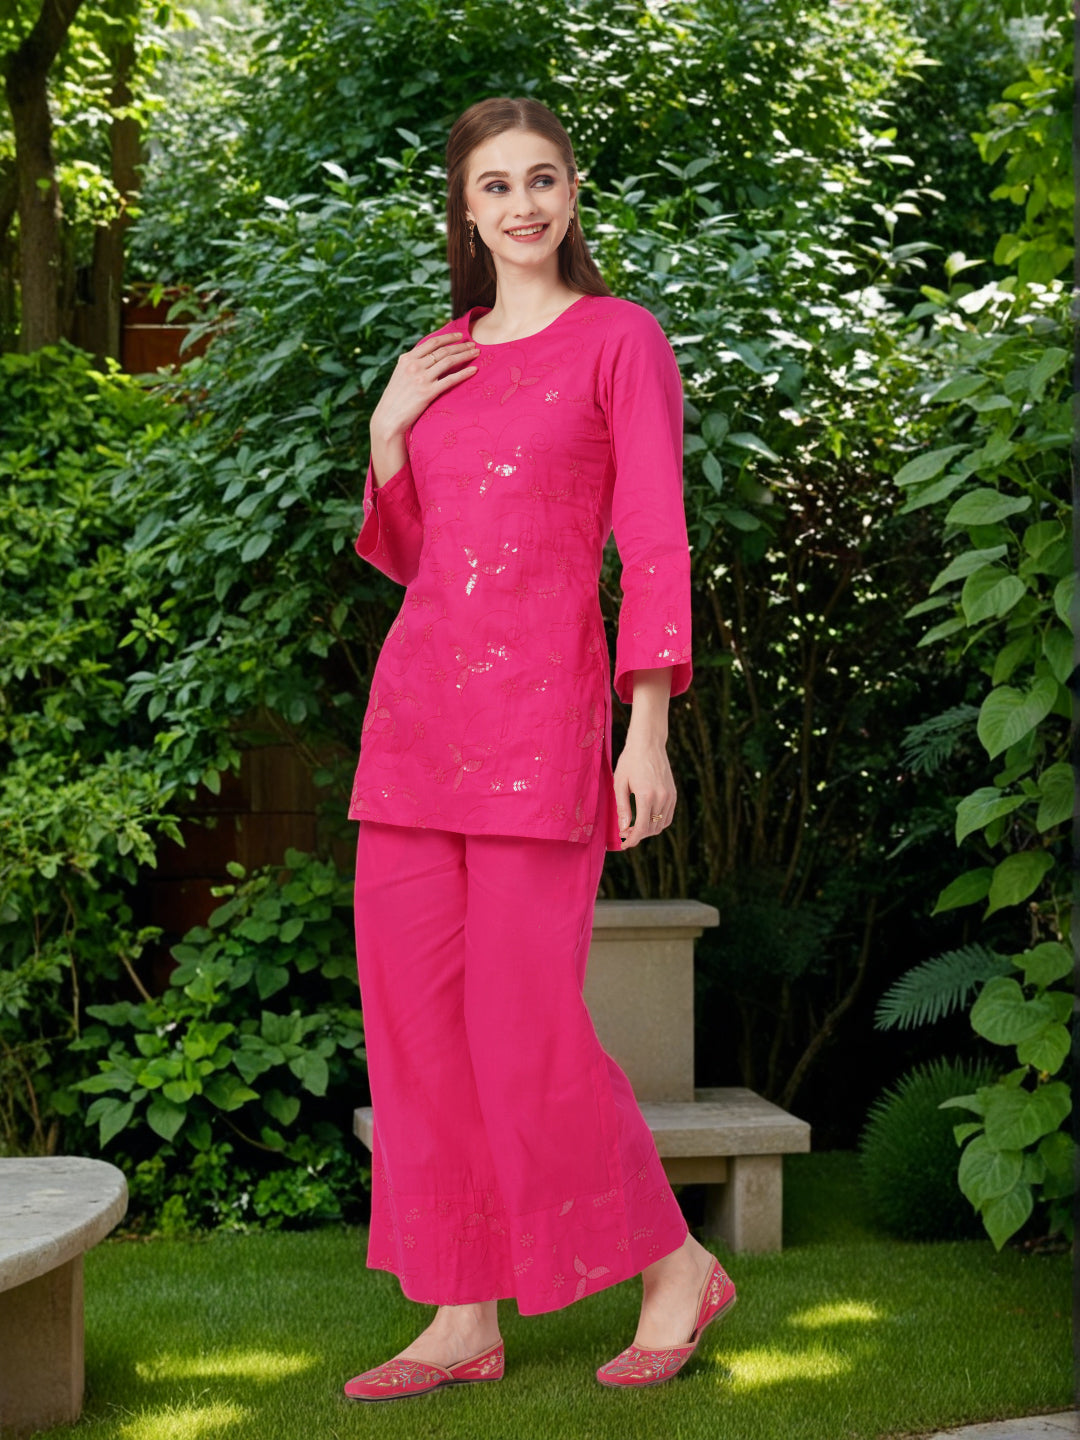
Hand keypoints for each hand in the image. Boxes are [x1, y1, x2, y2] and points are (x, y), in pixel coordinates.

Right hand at [370, 331, 478, 444]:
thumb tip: (426, 355)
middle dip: (460, 346)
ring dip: (465, 355)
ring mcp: (421, 378)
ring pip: (448, 361)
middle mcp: (414, 365)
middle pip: (443, 350)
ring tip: (476, 353)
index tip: (460, 335)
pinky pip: (451, 379)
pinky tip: (474, 370)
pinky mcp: (428, 392)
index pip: (432, 342)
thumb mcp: (400, 375)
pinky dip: (464, 373)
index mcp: (407, 359)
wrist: (388, 418)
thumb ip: (412, 363)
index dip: (448, 337)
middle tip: (473, 344)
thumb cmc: (396, 398)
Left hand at [613, 730, 675, 848]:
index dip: (632, 840)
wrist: (648, 744)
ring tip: (633, 827)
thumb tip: (623, 829)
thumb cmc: (630, 761)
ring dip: (648, 830)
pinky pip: (667, 817)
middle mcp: (662, 798)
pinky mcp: (673, 794)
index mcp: (647, 796)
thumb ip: (622, 808)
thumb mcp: (619, 783)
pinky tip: (646, 820)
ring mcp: (670, 796)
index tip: (623, 844)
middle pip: (652, 829)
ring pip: (661, 825)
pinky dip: (657, 823)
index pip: (641, 828)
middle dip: (638, 835)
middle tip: (624, 833)